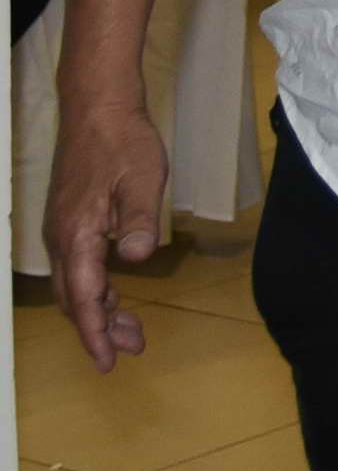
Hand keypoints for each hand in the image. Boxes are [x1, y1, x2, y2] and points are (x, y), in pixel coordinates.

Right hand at [45, 102, 169, 371]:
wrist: (98, 108)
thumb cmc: (123, 142)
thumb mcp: (143, 179)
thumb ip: (139, 219)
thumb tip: (135, 257)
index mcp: (78, 234)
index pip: (85, 297)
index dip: (96, 332)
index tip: (110, 362)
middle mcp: (62, 238)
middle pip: (76, 299)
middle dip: (100, 328)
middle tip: (131, 349)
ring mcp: (63, 229)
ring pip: (76, 285)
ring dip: (100, 309)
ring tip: (130, 330)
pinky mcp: (70, 220)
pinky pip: (79, 267)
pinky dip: (97, 287)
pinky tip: (117, 292)